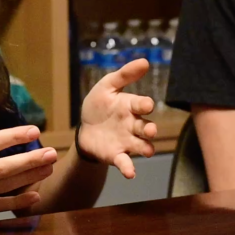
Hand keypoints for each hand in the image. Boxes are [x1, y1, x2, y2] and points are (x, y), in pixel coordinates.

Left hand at [79, 59, 157, 178]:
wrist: (85, 127)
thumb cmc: (99, 105)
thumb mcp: (107, 86)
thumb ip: (124, 75)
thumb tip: (145, 61)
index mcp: (130, 106)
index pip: (141, 105)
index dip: (144, 105)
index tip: (146, 105)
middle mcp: (133, 125)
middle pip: (146, 127)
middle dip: (149, 129)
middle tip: (149, 130)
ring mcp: (126, 141)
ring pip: (142, 146)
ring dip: (146, 148)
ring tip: (147, 151)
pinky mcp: (117, 155)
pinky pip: (125, 163)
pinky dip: (129, 168)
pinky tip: (130, 173)